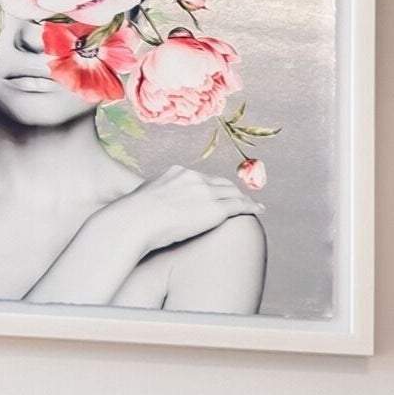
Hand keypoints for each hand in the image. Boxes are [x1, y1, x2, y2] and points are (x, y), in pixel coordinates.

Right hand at [26, 165, 264, 305]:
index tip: (219, 192)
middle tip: (242, 198)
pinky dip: (252, 206)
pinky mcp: (215, 208)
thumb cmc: (134, 217)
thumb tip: (151, 207)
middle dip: (232, 191)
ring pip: (233, 193)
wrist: (136, 221)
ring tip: (253, 206)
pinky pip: (240, 205)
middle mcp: (194, 178)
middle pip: (221, 183)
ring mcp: (206, 192)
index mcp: (177, 173)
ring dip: (244, 199)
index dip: (214, 186)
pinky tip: (259, 210)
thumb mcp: (145, 198)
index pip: (202, 178)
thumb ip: (156, 197)